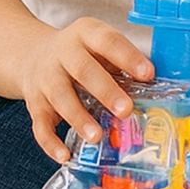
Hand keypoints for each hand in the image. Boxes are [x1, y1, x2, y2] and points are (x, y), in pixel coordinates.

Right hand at [18, 17, 152, 162]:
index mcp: (86, 33)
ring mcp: (46, 78)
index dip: (128, 57)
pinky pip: (40, 124)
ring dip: (78, 118)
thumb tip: (156, 87)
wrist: (32, 54)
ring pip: (60, 97)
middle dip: (105, 90)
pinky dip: (51, 142)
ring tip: (97, 136)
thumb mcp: (99, 45)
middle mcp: (63, 53)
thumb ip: (121, 62)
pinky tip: (65, 155)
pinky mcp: (34, 103)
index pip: (108, 41)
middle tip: (125, 109)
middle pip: (83, 69)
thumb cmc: (80, 54)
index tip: (148, 73)